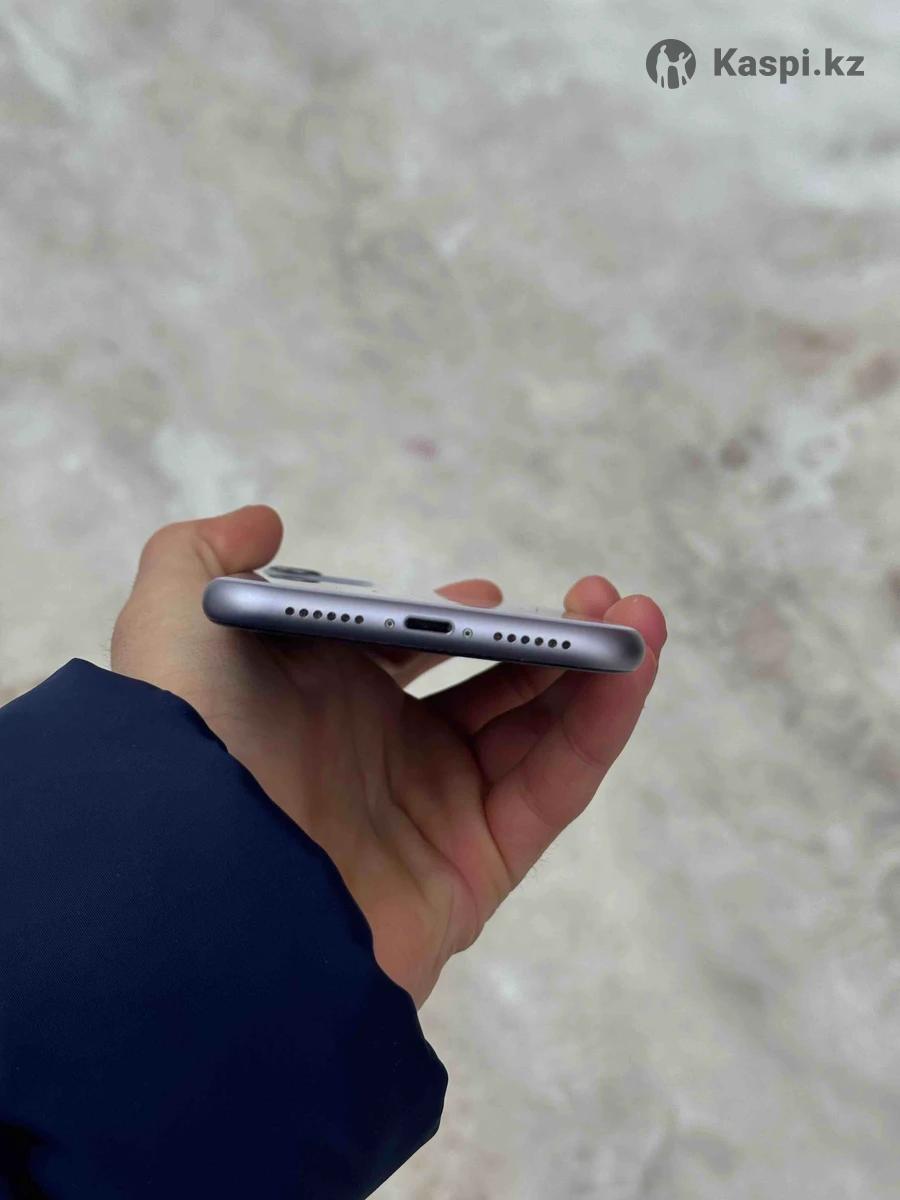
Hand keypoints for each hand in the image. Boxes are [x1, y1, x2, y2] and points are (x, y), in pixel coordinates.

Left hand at [111, 507, 665, 1005]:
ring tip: (637, 615)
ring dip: (594, 673)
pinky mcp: (478, 866)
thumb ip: (202, 556)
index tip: (487, 595)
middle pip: (491, 691)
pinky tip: (632, 666)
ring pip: (538, 735)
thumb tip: (267, 522)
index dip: (456, 622)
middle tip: (593, 595)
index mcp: (327, 703)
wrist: (205, 891)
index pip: (411, 656)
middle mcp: (384, 758)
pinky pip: (556, 787)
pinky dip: (603, 727)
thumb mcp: (171, 623)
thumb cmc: (192, 747)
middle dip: (546, 639)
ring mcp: (435, 813)